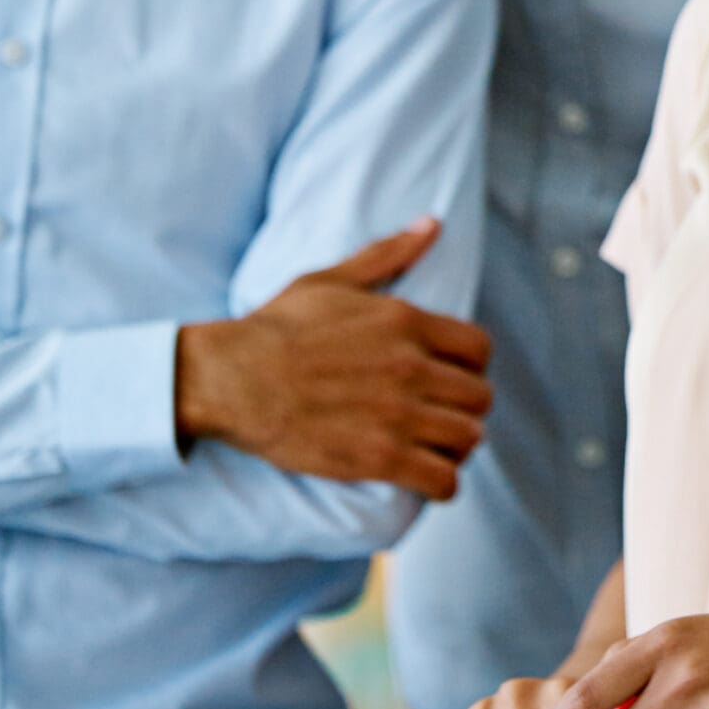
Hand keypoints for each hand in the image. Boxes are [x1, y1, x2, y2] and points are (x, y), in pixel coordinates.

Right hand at [172, 218, 491, 498]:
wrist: (230, 378)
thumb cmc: (276, 327)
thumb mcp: (332, 279)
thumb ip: (388, 254)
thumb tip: (431, 224)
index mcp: (407, 322)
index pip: (479, 350)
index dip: (470, 367)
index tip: (450, 377)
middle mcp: (411, 367)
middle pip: (479, 397)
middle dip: (465, 408)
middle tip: (441, 416)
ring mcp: (397, 415)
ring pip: (468, 438)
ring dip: (457, 446)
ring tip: (436, 448)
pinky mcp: (377, 457)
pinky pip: (442, 480)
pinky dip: (442, 484)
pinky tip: (426, 479)